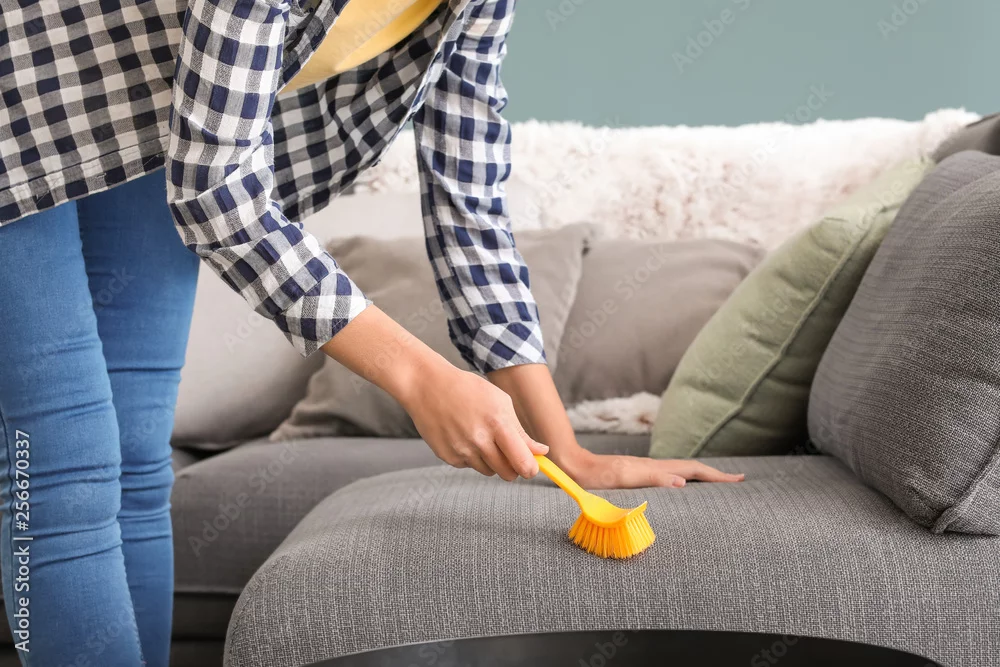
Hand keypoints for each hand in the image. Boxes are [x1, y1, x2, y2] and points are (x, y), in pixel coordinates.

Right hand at [399, 360, 548, 480]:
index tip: (532, 465)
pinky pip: (470, 466)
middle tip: (508, 451)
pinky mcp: (448, 457)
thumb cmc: (467, 390)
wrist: (427, 387)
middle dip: (513, 467)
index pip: (523, 462)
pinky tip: (463, 435)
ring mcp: (462, 451)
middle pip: (508, 474)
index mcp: (497, 424)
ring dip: (491, 461)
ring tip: (480, 436)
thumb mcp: (500, 402)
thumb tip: (541, 451)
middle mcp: (479, 441)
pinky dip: (472, 456)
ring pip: (489, 471)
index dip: (531, 469)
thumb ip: (520, 431)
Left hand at [555, 448, 744, 489]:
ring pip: (682, 472)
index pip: (693, 470)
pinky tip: (684, 486)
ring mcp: (647, 470)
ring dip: (702, 478)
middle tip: (738, 480)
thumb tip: (683, 483)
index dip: (716, 475)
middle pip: (692, 469)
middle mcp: (654, 468)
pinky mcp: (639, 475)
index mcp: (655, 469)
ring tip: (718, 483)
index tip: (738, 479)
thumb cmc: (597, 475)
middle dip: (716, 475)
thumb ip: (654, 479)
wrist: (576, 466)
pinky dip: (686, 481)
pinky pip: (671, 477)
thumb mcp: (625, 478)